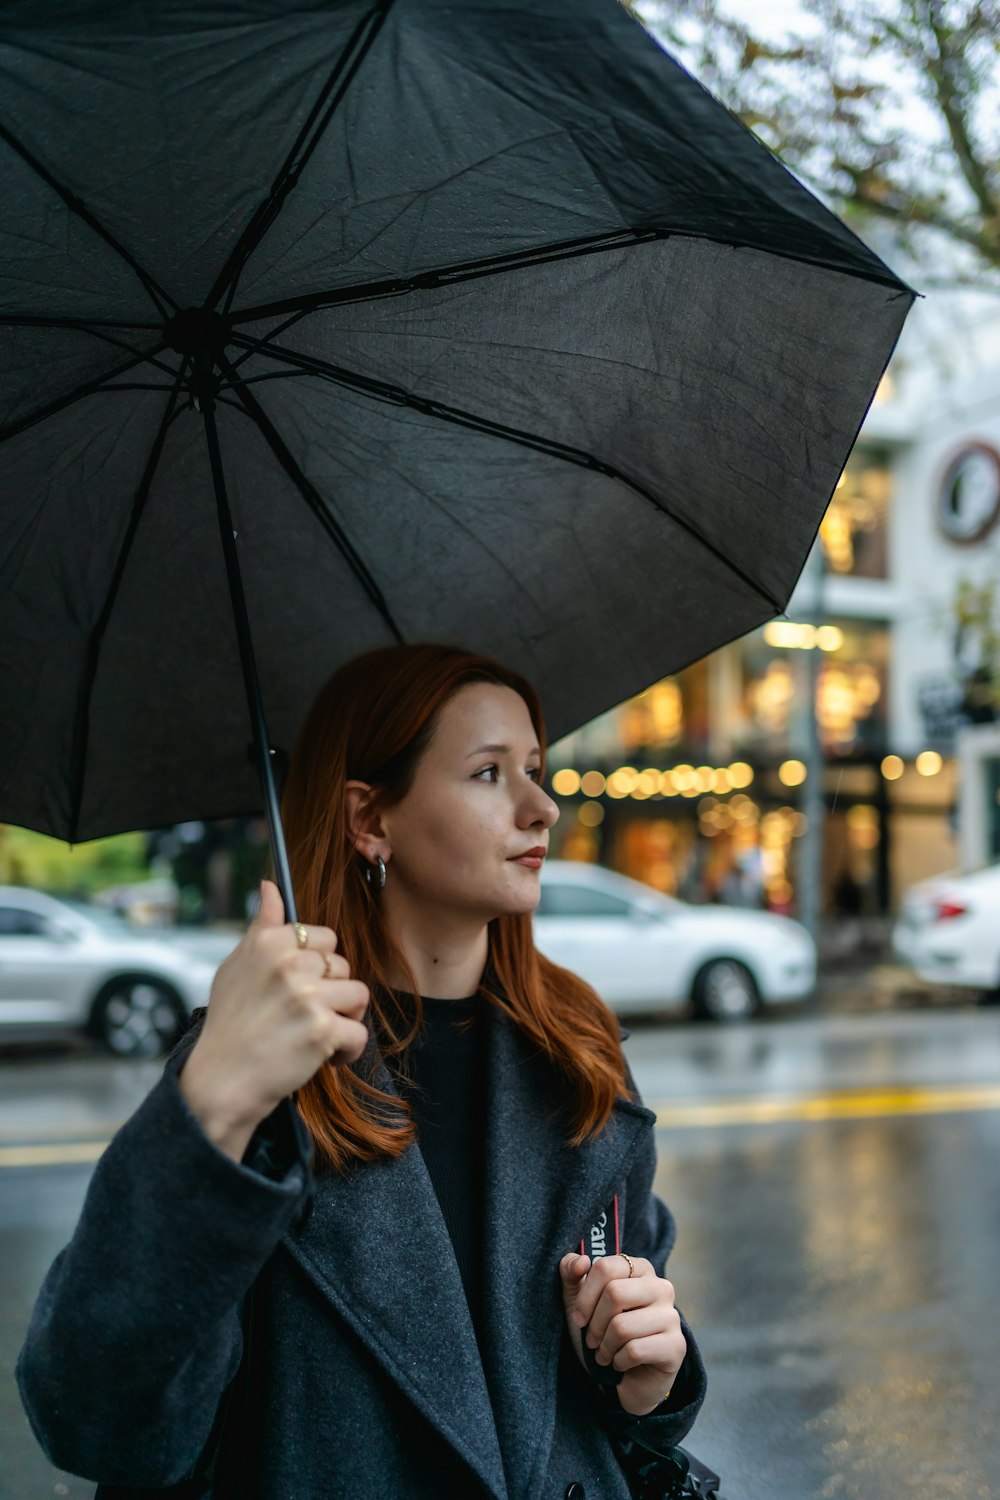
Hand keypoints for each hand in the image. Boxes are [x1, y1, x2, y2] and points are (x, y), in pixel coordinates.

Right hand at [179, 879, 369, 1159]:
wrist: (221, 1081)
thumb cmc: (230, 1023)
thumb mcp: (236, 966)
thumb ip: (261, 926)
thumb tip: (271, 885)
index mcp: (269, 942)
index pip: (325, 937)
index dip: (317, 966)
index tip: (296, 987)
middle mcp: (289, 963)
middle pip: (343, 966)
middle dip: (331, 993)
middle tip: (302, 1017)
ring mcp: (307, 996)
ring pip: (358, 995)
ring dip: (343, 1020)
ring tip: (315, 1036)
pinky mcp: (323, 1030)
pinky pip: (359, 1033)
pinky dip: (347, 1052)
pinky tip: (324, 1059)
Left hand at [559, 1252, 686, 1416]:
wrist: (626, 1378)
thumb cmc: (602, 1332)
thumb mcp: (578, 1301)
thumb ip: (571, 1273)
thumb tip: (580, 1260)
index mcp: (640, 1269)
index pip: (606, 1268)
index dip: (585, 1296)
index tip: (579, 1318)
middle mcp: (661, 1287)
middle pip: (615, 1293)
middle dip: (594, 1324)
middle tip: (591, 1340)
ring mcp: (672, 1317)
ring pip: (622, 1326)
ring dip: (605, 1347)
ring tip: (604, 1354)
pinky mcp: (676, 1346)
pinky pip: (635, 1350)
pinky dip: (619, 1361)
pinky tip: (620, 1363)